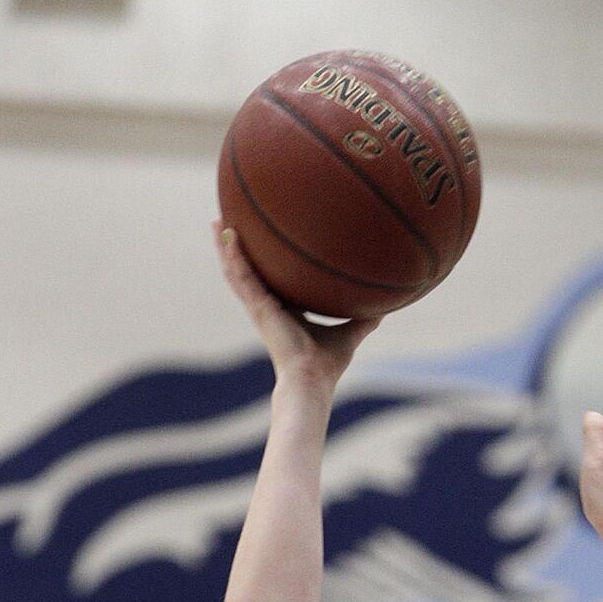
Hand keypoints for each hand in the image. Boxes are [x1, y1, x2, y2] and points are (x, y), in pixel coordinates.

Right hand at [214, 224, 379, 396]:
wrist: (311, 379)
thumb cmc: (326, 364)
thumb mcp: (349, 333)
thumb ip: (363, 319)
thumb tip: (386, 308)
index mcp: (284, 311)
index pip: (271, 281)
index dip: (265, 263)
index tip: (263, 242)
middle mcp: (267, 306)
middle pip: (247, 272)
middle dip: (237, 250)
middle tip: (228, 223)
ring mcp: (259, 306)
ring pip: (236, 271)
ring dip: (226, 247)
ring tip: (217, 222)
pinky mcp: (257, 307)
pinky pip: (241, 276)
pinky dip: (233, 256)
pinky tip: (228, 234)